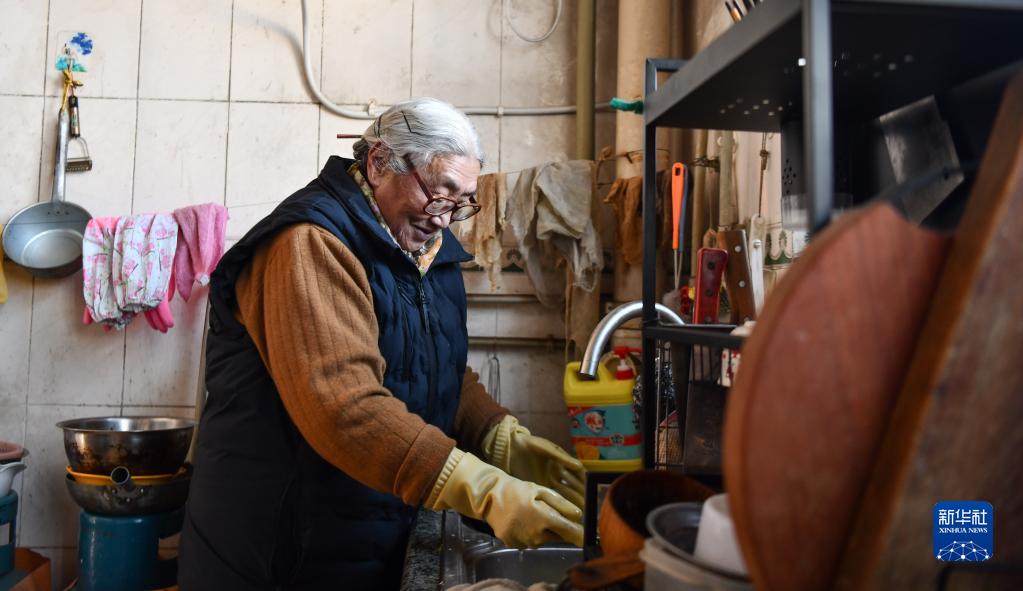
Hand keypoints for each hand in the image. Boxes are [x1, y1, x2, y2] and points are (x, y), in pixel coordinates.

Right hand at [427, 449, 582, 547]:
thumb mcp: (540, 491)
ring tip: (533, 514)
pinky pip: (530, 542)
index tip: (589, 533)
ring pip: (544, 540)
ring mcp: (524, 543)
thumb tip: (579, 515)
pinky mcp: (514, 545)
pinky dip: (531, 534)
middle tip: (549, 512)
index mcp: (544, 519)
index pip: (570, 532)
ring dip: (544, 531)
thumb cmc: (517, 490)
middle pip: (558, 537)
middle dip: (559, 528)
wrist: (489, 497)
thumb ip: (561, 504)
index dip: (581, 533)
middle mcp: (535, 536)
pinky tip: (523, 521)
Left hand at [483, 415, 585, 510]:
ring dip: (570, 502)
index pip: (579, 476)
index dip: (585, 483)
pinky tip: (560, 511)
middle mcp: (558, 474)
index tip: (590, 491)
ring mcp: (548, 482)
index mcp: (564, 463)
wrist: (511, 448)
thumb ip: (562, 457)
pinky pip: (550, 498)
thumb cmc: (532, 444)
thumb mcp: (548, 448)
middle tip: (585, 506)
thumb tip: (580, 466)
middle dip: (580, 497)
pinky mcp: (538, 487)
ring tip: (576, 511)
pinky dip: (556, 504)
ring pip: (564, 495)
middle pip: (574, 488)